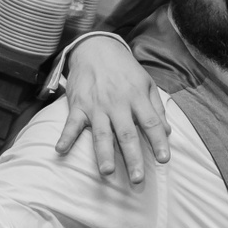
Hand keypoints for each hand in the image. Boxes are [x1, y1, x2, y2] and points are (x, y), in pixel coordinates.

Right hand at [55, 35, 171, 179]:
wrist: (96, 48)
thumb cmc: (124, 70)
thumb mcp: (146, 83)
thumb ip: (156, 108)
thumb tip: (167, 132)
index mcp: (137, 98)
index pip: (151, 123)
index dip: (158, 142)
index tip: (164, 160)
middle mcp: (117, 104)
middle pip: (126, 134)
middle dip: (132, 157)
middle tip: (137, 179)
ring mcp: (96, 105)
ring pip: (101, 133)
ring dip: (103, 153)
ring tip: (106, 172)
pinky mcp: (78, 105)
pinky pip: (71, 123)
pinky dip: (65, 137)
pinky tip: (60, 151)